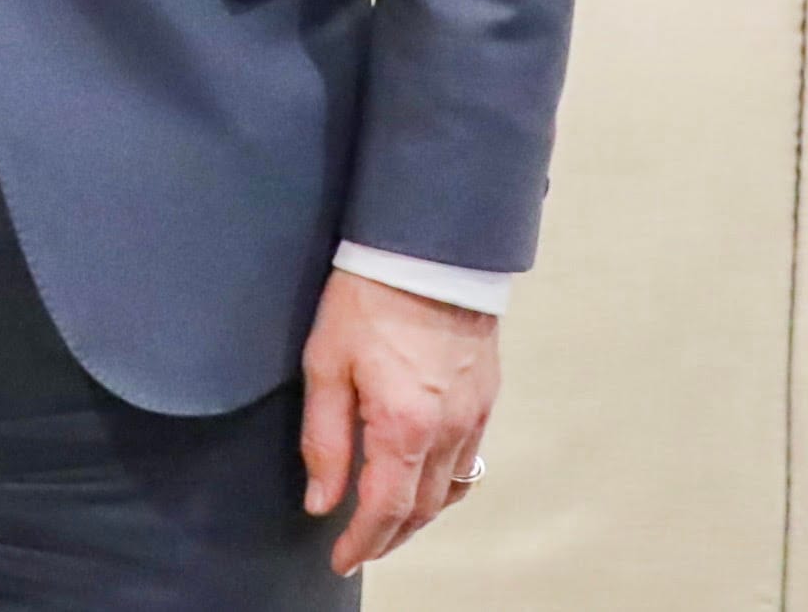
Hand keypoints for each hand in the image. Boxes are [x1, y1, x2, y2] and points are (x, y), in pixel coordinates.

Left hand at [298, 266, 497, 572]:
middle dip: (389, 538)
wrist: (427, 249)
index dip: (361, 543)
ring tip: (388, 523)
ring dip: (418, 516)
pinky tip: (423, 478)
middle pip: (421, 509)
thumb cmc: (370, 297)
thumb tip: (322, 500)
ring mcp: (473, 416)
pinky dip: (444, 485)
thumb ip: (323, 439)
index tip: (341, 558)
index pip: (384, 510)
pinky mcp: (485, 397)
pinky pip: (468, 461)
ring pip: (450, 491)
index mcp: (404, 426)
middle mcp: (447, 431)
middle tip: (360, 549)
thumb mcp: (325, 364)